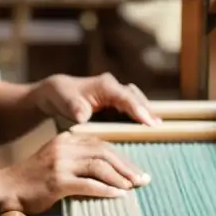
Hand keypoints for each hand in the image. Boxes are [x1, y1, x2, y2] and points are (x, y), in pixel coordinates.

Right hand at [0, 131, 150, 215]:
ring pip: (99, 166)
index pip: (101, 145)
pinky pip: (88, 184)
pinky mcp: (57, 181)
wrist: (6, 190)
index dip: (122, 158)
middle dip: (127, 167)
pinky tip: (118, 195)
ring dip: (120, 178)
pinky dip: (106, 190)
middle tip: (143, 180)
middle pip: (104, 152)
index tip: (137, 171)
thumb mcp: (56, 163)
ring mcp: (59, 163)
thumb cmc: (33, 181)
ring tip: (133, 188)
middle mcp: (63, 147)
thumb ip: (78, 163)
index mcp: (65, 140)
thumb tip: (109, 175)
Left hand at [33, 73, 160, 126]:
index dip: (138, 109)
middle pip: (136, 98)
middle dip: (147, 111)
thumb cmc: (62, 97)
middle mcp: (114, 87)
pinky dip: (140, 116)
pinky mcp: (117, 102)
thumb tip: (82, 114)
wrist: (57, 94)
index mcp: (104, 86)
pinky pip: (132, 107)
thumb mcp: (65, 101)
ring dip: (147, 113)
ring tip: (157, 128)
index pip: (125, 97)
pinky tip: (148, 129)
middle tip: (158, 127)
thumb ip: (74, 107)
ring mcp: (117, 94)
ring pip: (137, 101)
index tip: (148, 122)